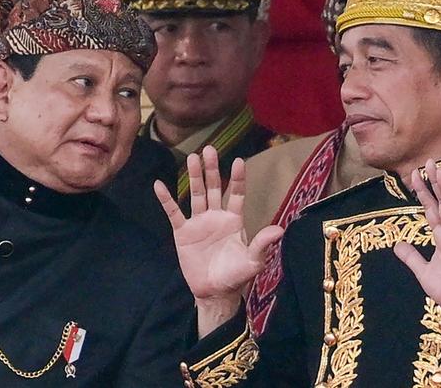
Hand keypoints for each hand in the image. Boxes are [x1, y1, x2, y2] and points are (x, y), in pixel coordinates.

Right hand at [154, 146, 282, 335]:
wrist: (214, 292)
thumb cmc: (236, 276)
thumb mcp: (253, 261)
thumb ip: (263, 243)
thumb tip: (281, 230)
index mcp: (234, 220)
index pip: (236, 194)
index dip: (238, 178)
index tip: (238, 160)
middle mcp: (216, 216)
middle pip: (214, 187)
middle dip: (212, 169)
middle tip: (209, 149)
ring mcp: (199, 222)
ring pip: (196, 194)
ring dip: (194, 176)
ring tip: (191, 158)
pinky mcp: (183, 232)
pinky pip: (174, 212)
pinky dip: (167, 199)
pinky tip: (159, 185)